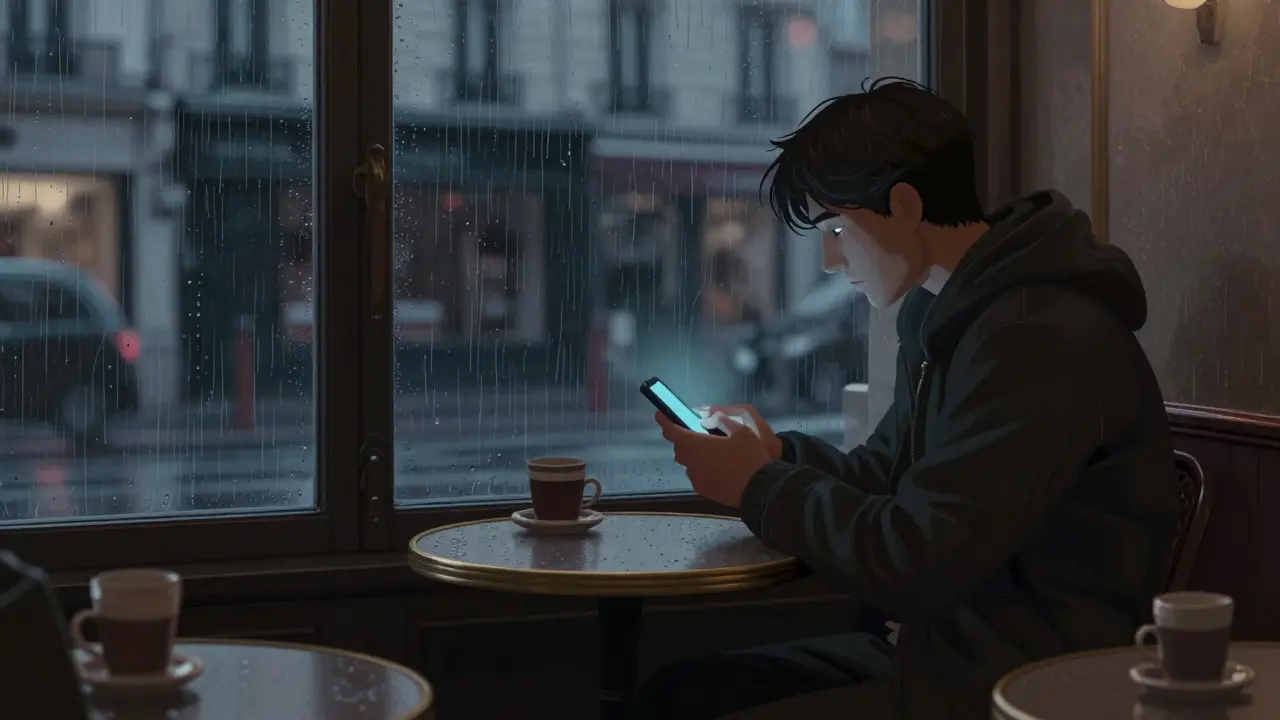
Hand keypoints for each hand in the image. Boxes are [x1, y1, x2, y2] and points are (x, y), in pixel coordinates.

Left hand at [654, 410, 774, 508]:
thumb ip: (721, 421)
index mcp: (698, 445)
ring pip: (686, 462)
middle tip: (695, 433)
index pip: (672, 431)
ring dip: (691, 454)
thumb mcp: (741, 431)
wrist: (759, 489)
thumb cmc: (750, 457)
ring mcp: (696, 477)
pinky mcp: (702, 489)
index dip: (664, 421)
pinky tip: (715, 467)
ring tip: (708, 452)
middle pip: (678, 447)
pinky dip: (699, 468)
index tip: (660, 414)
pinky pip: (695, 474)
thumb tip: (706, 418)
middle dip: (682, 438)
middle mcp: (692, 462)